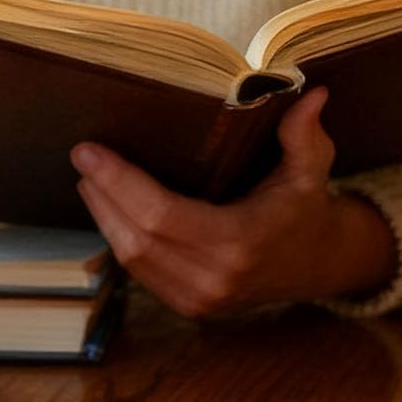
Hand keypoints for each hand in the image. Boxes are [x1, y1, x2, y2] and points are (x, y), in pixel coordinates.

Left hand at [70, 87, 397, 316]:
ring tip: (88, 179)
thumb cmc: (306, 208)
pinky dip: (120, 238)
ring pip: (131, 258)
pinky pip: (140, 272)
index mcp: (240, 243)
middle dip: (103, 195)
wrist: (319, 264)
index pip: (161, 214)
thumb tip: (311, 93)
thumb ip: (304, 134)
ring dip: (104, 217)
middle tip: (82, 157)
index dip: (118, 182)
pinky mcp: (190, 308)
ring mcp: (200, 300)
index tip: (87, 151)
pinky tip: (110, 208)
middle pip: (136, 237)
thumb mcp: (310, 169)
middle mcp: (215, 279)